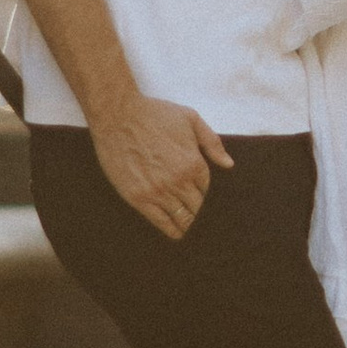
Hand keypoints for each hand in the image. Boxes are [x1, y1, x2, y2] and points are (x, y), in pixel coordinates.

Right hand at [94, 91, 232, 240]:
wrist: (118, 115)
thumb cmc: (153, 113)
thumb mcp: (190, 119)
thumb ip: (212, 142)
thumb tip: (228, 164)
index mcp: (194, 162)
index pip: (205, 187)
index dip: (201, 190)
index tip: (196, 193)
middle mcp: (179, 180)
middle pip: (196, 205)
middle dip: (195, 208)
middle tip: (193, 212)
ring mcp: (158, 191)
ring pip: (181, 217)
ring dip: (186, 222)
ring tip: (186, 225)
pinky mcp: (138, 197)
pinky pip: (160, 221)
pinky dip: (171, 230)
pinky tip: (176, 233)